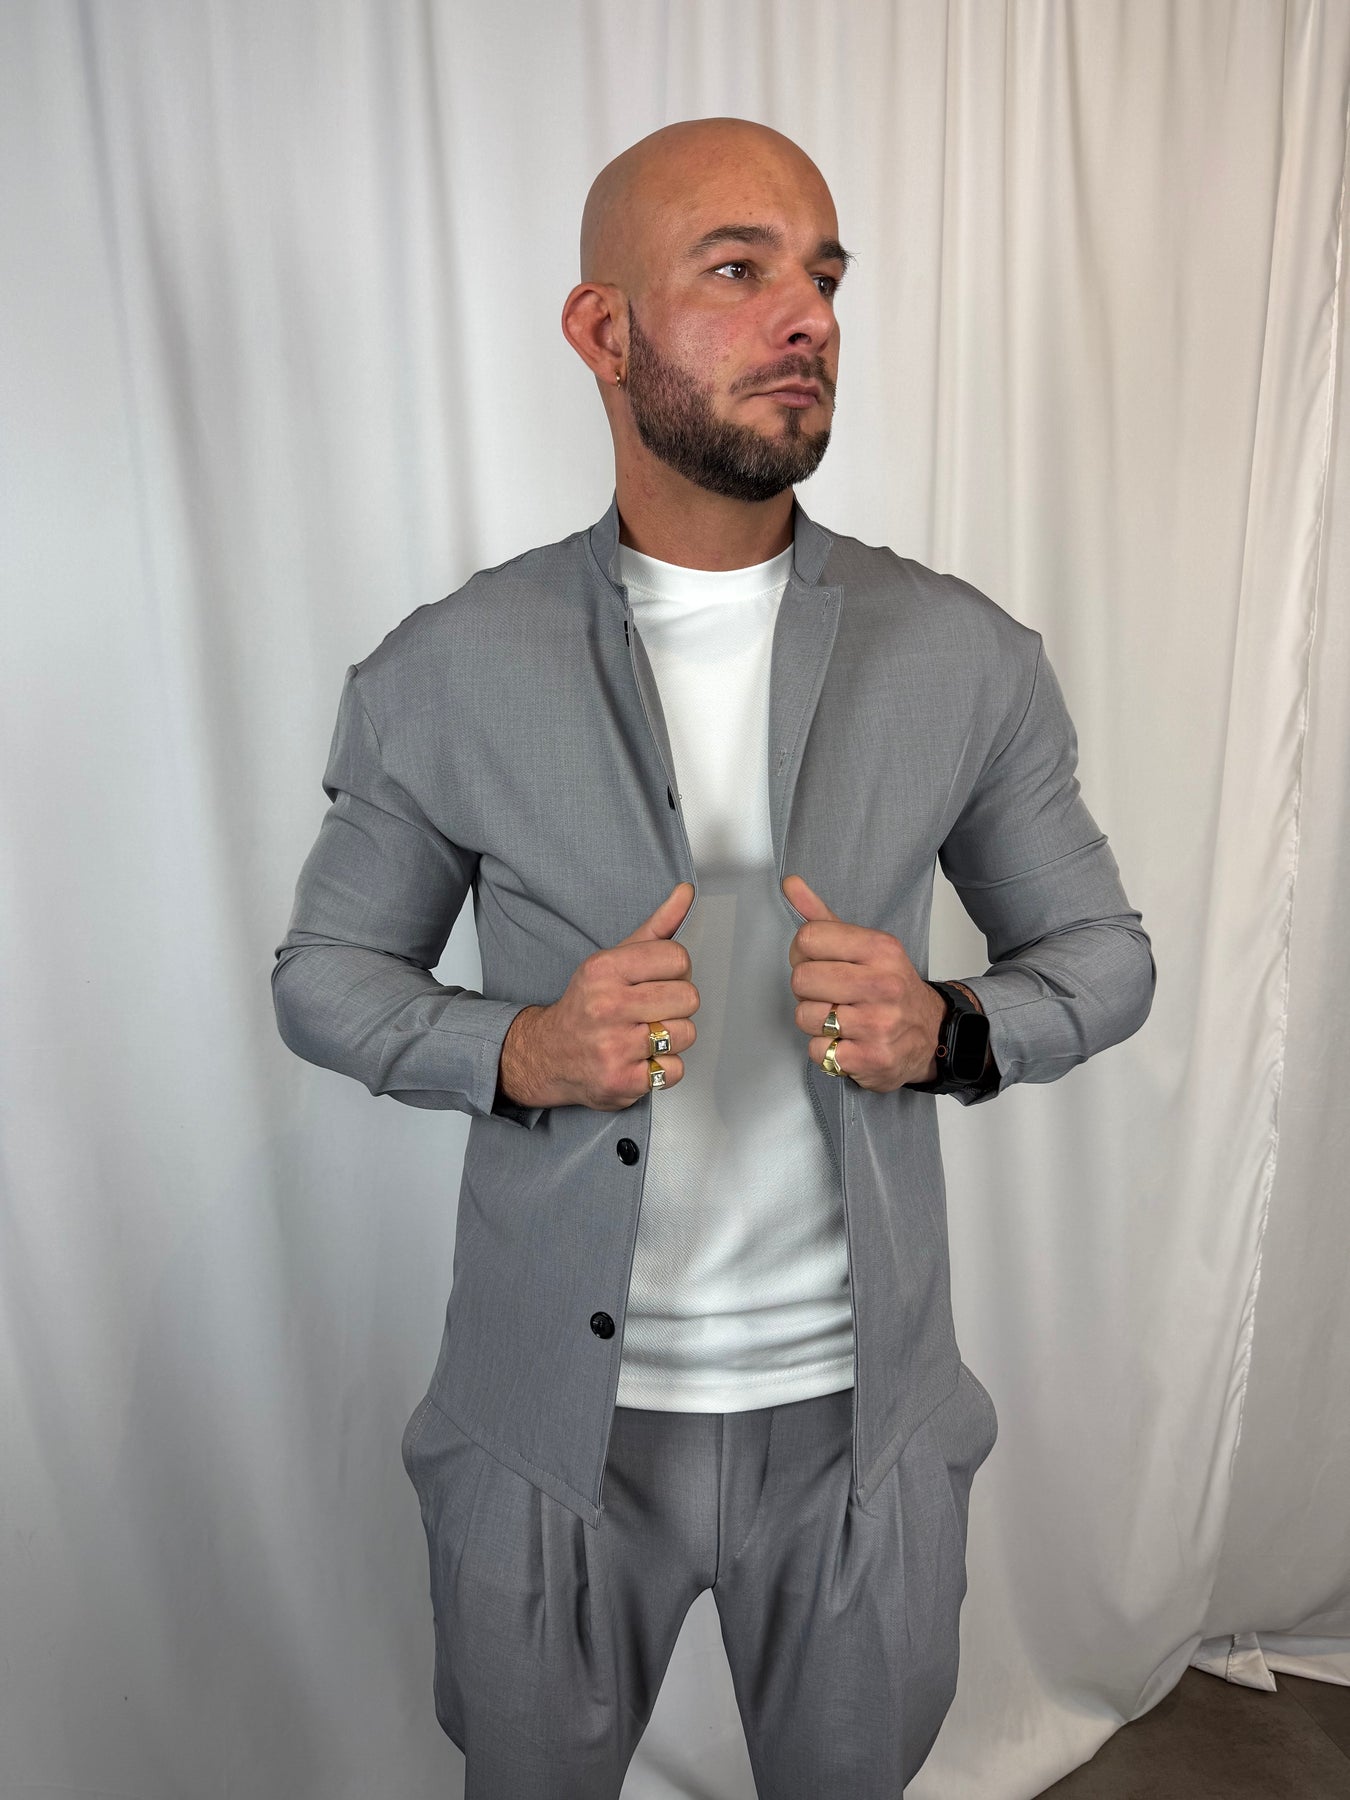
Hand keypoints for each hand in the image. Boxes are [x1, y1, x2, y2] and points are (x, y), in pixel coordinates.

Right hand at [497, 883, 698, 1110]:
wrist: (548, 1054)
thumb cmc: (588, 1004)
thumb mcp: (614, 959)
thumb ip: (657, 927)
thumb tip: (687, 892)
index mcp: (604, 969)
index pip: (678, 958)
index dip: (676, 971)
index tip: (657, 980)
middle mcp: (607, 1007)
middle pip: (688, 997)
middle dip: (677, 1004)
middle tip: (653, 1010)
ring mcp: (614, 1047)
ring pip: (686, 1034)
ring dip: (672, 1037)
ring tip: (646, 1034)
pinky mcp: (622, 1081)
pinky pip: (676, 1069)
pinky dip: (664, 1067)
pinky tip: (642, 1058)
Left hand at [782, 874, 946, 1090]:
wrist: (931, 1033)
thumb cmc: (888, 988)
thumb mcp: (864, 946)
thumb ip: (821, 916)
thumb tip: (790, 883)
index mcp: (880, 949)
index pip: (808, 938)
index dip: (803, 953)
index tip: (819, 963)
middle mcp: (883, 984)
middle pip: (801, 979)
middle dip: (806, 990)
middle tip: (828, 994)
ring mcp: (878, 1023)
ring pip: (805, 1016)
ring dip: (814, 1022)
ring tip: (838, 1019)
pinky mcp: (872, 1058)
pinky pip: (817, 1050)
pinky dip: (824, 1050)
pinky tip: (845, 1041)